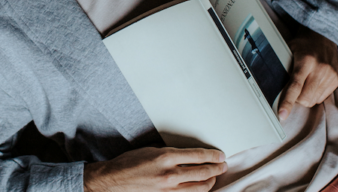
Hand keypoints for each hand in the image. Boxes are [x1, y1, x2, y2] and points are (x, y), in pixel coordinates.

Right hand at [83, 147, 226, 191]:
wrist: (114, 180)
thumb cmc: (129, 163)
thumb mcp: (150, 149)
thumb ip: (169, 153)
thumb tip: (186, 155)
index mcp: (166, 157)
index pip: (197, 155)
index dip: (212, 155)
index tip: (220, 155)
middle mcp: (170, 174)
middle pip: (203, 172)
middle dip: (216, 168)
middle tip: (223, 165)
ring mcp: (169, 189)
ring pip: (199, 187)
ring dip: (211, 181)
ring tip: (216, 176)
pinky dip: (198, 191)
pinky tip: (202, 187)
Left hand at [278, 26, 337, 120]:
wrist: (323, 36)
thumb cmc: (302, 44)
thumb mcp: (288, 49)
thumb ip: (282, 66)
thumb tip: (269, 85)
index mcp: (305, 61)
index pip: (295, 86)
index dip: (287, 102)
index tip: (282, 115)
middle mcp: (320, 69)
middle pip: (305, 98)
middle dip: (296, 100)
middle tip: (292, 89)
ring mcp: (330, 75)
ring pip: (314, 100)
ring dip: (305, 98)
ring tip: (304, 84)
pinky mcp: (337, 79)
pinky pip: (323, 97)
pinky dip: (314, 95)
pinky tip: (312, 83)